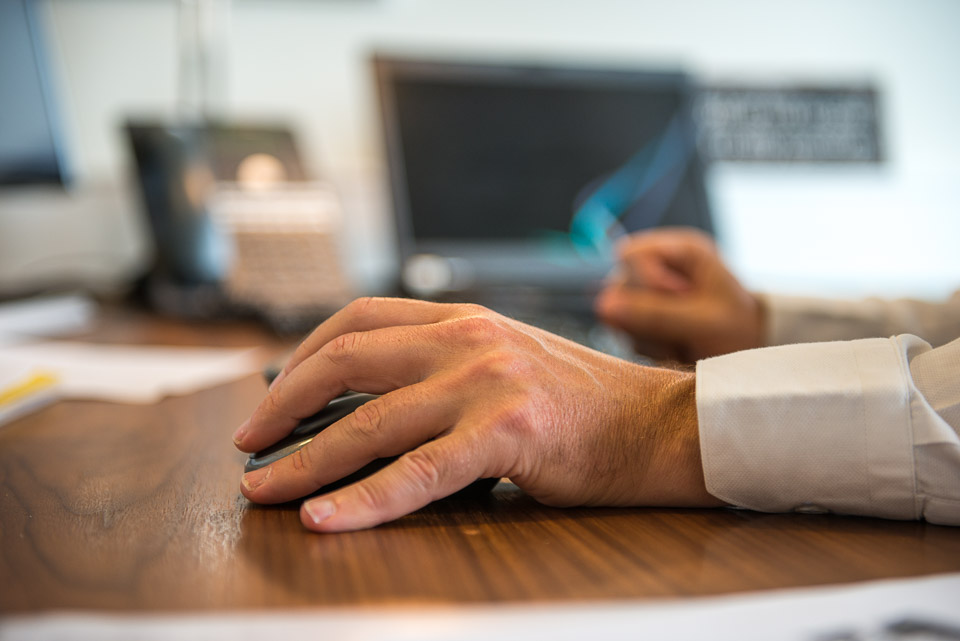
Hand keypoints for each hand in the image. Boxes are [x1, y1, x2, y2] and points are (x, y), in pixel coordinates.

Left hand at [233, 297, 721, 531]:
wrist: (660, 425)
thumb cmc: (583, 404)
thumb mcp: (507, 362)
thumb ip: (445, 366)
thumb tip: (371, 398)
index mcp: (464, 319)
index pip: (359, 318)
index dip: (302, 354)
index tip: (273, 392)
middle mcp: (468, 340)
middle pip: (346, 359)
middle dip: (284, 403)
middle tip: (250, 441)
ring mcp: (486, 384)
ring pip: (369, 422)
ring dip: (305, 460)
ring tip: (264, 489)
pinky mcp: (506, 434)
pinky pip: (418, 473)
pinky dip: (363, 499)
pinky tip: (325, 518)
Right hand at [594, 228, 764, 361]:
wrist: (749, 356)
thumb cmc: (737, 330)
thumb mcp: (703, 322)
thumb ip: (656, 315)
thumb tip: (603, 307)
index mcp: (682, 249)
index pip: (631, 254)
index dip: (646, 282)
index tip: (679, 299)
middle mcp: (660, 266)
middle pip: (620, 286)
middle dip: (646, 316)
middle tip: (681, 330)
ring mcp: (648, 292)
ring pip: (617, 314)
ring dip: (646, 335)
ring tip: (680, 342)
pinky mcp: (642, 316)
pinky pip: (624, 332)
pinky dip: (647, 346)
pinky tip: (673, 347)